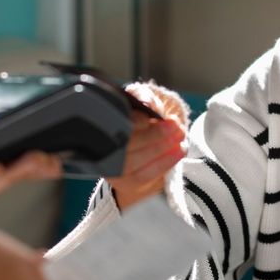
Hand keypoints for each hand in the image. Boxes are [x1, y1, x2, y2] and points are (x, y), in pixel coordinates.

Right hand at [108, 82, 189, 209]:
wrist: (139, 143)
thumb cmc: (138, 117)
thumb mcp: (139, 100)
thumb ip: (143, 97)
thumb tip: (147, 104)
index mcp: (99, 124)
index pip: (114, 124)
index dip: (135, 121)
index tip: (152, 117)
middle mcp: (99, 149)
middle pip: (126, 145)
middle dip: (154, 135)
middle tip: (175, 126)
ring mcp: (110, 168)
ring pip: (135, 162)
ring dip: (162, 149)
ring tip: (181, 137)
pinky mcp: (123, 182)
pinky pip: (144, 175)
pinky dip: (164, 163)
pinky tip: (179, 152)